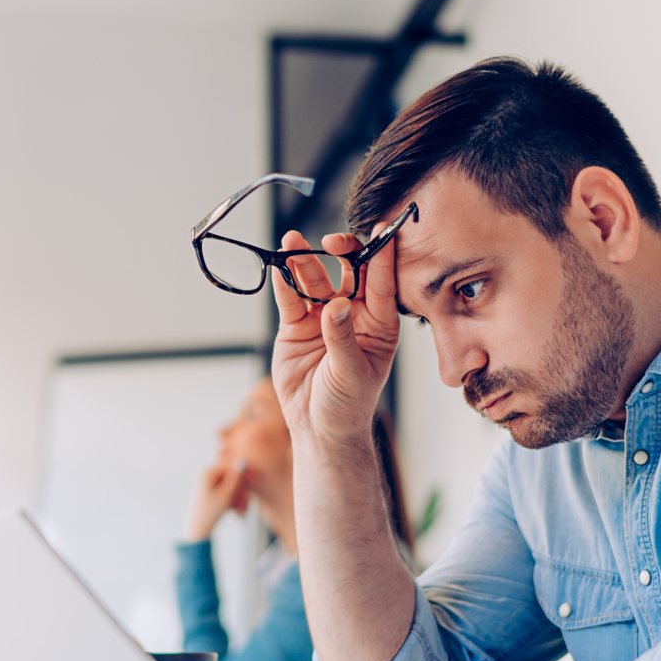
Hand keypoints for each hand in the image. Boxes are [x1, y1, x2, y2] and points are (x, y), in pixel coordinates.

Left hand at [184, 459, 248, 541]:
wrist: (199, 530)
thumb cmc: (210, 513)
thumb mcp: (226, 495)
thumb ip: (235, 478)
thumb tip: (242, 461)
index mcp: (208, 472)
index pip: (230, 466)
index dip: (244, 473)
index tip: (254, 481)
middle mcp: (208, 474)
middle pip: (232, 476)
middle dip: (240, 491)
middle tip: (243, 505)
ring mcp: (210, 483)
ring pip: (232, 485)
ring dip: (238, 497)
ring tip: (238, 511)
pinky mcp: (213, 491)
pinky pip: (228, 491)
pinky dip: (233, 500)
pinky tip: (234, 511)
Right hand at [268, 228, 400, 442]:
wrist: (319, 429)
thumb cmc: (348, 404)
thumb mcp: (351, 373)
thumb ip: (343, 338)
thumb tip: (336, 305)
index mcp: (378, 324)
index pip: (381, 283)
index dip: (382, 256)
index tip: (383, 231)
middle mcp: (352, 314)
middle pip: (348, 272)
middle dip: (341, 252)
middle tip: (331, 242)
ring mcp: (322, 317)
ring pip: (315, 281)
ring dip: (304, 261)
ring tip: (292, 244)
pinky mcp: (296, 326)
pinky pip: (290, 298)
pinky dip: (283, 283)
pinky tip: (278, 267)